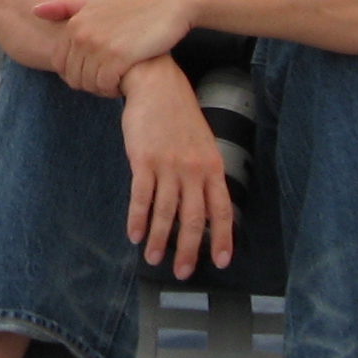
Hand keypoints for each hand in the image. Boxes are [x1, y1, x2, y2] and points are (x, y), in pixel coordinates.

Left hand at [33, 0, 195, 97]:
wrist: (169, 4)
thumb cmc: (133, 5)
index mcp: (74, 23)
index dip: (75, 73)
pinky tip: (123, 82)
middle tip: (106, 79)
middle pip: (72, 77)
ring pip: (88, 84)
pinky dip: (112, 90)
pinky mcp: (117, 57)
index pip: (59, 64)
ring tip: (115, 80)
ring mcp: (99, 45)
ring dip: (100, 88)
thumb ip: (65, 5)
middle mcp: (82, 34)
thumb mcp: (97, 0)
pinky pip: (104, 85)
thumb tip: (34, 10)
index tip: (94, 71)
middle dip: (87, 83)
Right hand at [118, 59, 235, 276]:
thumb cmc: (179, 115)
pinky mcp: (144, 161)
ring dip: (159, 240)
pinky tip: (134, 234)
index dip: (223, 238)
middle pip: (193, 220)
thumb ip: (204, 173)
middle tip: (183, 271)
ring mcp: (168, 166)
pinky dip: (137, 219)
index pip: (221, 210)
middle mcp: (193, 170)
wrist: (156, 86)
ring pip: (166, 213)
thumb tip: (204, 205)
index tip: (221, 261)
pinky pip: (141, 198)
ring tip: (153, 258)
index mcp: (212, 167)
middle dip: (188, 250)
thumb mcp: (202, 143)